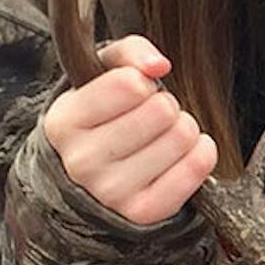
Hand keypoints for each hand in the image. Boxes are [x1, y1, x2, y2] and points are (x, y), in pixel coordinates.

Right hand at [43, 35, 218, 224]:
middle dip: (165, 105)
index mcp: (63, 121)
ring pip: (182, 137)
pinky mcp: (142, 212)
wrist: (91, 179)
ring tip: (162, 136)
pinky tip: (183, 154)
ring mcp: (111, 191)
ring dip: (182, 129)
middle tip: (152, 116)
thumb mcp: (103, 74)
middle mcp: (81, 161)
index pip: (130, 85)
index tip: (134, 93)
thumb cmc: (103, 116)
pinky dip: (201, 154)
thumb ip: (130, 53)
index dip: (142, 81)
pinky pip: (196, 169)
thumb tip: (158, 65)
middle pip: (161, 110)